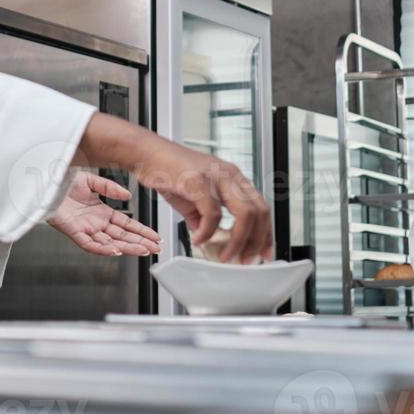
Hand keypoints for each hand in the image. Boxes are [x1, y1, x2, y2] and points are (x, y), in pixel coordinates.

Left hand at [48, 171, 161, 256]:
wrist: (45, 182)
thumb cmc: (63, 182)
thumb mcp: (92, 181)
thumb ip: (110, 187)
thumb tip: (127, 196)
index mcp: (102, 213)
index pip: (127, 225)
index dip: (141, 231)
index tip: (154, 237)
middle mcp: (96, 223)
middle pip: (123, 236)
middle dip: (140, 243)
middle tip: (155, 248)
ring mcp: (86, 229)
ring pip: (110, 243)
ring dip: (127, 247)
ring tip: (142, 250)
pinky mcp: (74, 232)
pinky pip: (90, 244)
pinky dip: (102, 249)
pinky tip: (115, 250)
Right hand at [73, 114, 272, 264]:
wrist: (146, 154)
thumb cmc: (169, 171)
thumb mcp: (194, 196)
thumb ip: (205, 217)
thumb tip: (210, 237)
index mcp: (233, 177)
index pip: (261, 207)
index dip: (266, 233)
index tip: (264, 252)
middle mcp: (230, 174)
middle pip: (259, 211)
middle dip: (256, 241)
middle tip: (246, 259)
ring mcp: (216, 176)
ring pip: (244, 213)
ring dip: (237, 241)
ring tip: (225, 255)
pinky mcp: (199, 180)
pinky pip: (213, 214)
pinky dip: (207, 232)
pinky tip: (198, 239)